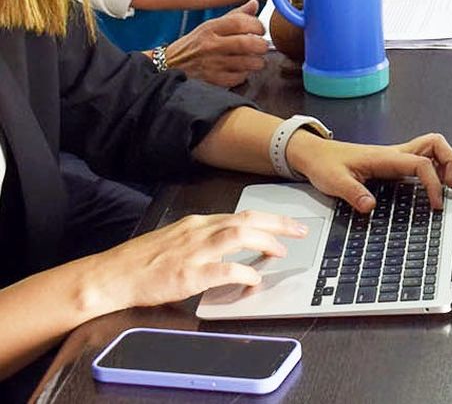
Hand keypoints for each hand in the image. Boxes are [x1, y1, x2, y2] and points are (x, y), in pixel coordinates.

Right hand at [87, 210, 307, 313]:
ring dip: (265, 241)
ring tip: (280, 251)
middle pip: (247, 219)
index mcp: (198, 223)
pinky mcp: (187, 274)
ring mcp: (193, 251)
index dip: (270, 218)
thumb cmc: (141, 262)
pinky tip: (253, 278)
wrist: (110, 276)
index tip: (289, 223)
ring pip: (238, 235)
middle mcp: (199, 231)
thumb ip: (205, 240)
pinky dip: (243, 271)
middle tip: (300, 230)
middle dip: (278, 223)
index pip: (242, 215)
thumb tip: (233, 245)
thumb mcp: (177, 240)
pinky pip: (223, 269)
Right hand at [163, 0, 268, 86]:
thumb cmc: (195, 44)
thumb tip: (255, 3)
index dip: (257, 25)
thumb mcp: (210, 26)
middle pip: (247, 43)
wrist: (169, 65)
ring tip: (255, 59)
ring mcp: (212, 64)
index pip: (240, 22)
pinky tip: (241, 70)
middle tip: (261, 46)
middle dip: (261, 45)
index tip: (260, 30)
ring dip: (257, 61)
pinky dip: (244, 75)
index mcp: (210, 28)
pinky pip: (239, 78)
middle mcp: (211, 45)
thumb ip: (235, 16)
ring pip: (248, 62)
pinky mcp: (213, 80)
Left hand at [287, 131, 451, 212]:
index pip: (421, 164)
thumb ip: (353, 193)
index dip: (433, 183)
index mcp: (386, 157)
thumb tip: (370, 207)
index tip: (436, 203)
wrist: (316, 154)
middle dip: (450, 161)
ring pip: (432, 148)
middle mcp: (395, 154)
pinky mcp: (393, 163)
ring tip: (446, 185)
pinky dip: (434, 168)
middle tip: (450, 185)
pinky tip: (429, 185)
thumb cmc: (325, 164)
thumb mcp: (334, 181)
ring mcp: (396, 157)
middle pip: (435, 144)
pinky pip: (422, 159)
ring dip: (445, 162)